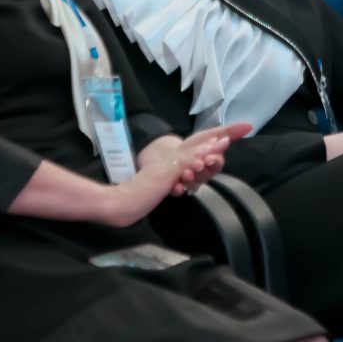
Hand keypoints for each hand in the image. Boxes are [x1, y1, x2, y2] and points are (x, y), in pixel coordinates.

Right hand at [105, 125, 246, 226]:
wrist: (117, 205)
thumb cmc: (129, 203)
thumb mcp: (148, 194)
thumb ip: (155, 191)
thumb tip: (159, 194)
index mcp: (162, 172)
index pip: (183, 159)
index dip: (199, 152)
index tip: (212, 146)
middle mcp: (164, 167)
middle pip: (190, 152)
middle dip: (208, 145)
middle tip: (225, 136)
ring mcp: (164, 170)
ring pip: (190, 155)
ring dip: (208, 147)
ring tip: (224, 140)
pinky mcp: (164, 175)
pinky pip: (182, 165)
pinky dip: (196, 158)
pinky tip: (208, 155)